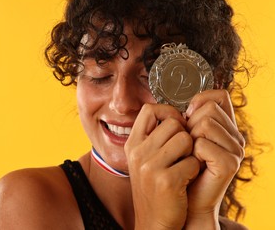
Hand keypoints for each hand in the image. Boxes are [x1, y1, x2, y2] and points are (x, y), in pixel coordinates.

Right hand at [125, 104, 199, 228]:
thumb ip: (154, 137)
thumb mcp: (145, 159)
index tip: (177, 125)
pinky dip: (194, 170)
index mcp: (132, 143)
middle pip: (173, 123)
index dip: (168, 112)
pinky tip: (185, 181)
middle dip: (184, 135)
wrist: (154, 222)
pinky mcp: (166, 181)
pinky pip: (193, 161)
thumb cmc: (155, 188)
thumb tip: (177, 115)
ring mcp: (150, 166)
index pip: (149, 109)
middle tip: (182, 153)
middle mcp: (138, 152)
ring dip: (191, 153)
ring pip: (186, 139)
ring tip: (183, 167)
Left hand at [185, 90, 244, 226]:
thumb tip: (185, 107)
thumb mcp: (183, 139)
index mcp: (225, 127)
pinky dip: (190, 153)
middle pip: (208, 108)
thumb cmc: (180, 168)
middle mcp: (235, 137)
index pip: (219, 96)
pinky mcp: (229, 164)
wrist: (184, 202)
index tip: (187, 116)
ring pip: (205, 123)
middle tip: (187, 145)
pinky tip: (192, 165)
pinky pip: (202, 144)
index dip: (200, 100)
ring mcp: (235, 150)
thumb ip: (188, 120)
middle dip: (189, 124)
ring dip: (188, 139)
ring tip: (189, 155)